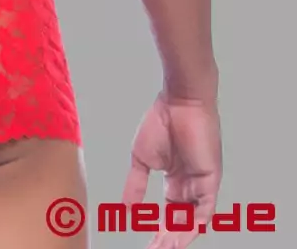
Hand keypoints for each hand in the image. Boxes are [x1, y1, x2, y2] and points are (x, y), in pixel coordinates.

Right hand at [122, 93, 221, 247]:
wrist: (178, 103)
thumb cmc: (160, 123)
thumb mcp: (141, 159)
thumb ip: (135, 185)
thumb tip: (127, 209)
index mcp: (175, 179)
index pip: (169, 212)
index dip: (158, 228)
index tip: (147, 243)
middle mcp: (190, 185)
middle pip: (181, 220)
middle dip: (167, 238)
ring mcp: (201, 184)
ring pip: (193, 219)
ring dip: (180, 236)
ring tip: (165, 248)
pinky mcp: (210, 180)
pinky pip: (205, 210)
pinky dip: (193, 225)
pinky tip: (180, 236)